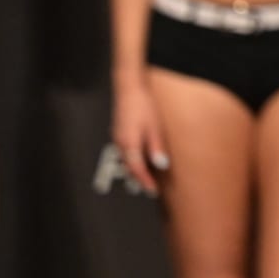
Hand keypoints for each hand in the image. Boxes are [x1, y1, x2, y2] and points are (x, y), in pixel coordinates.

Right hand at [111, 77, 169, 194]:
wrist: (129, 87)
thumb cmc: (143, 105)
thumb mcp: (154, 127)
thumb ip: (156, 147)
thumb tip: (161, 165)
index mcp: (129, 143)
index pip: (137, 169)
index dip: (145, 181)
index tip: (152, 190)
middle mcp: (120, 143)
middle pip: (129, 168)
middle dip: (139, 179)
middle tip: (150, 188)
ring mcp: (117, 138)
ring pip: (126, 160)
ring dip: (135, 170)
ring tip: (146, 177)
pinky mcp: (118, 133)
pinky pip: (124, 152)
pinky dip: (132, 160)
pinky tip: (139, 159)